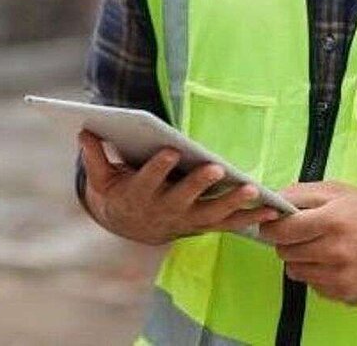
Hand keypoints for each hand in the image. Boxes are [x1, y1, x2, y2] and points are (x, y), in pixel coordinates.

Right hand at [78, 130, 280, 244]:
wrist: (131, 226)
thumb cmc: (119, 191)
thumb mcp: (102, 177)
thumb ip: (95, 156)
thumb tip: (84, 130)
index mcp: (138, 196)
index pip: (148, 180)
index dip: (158, 167)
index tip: (170, 151)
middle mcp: (164, 212)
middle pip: (183, 199)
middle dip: (199, 184)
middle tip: (215, 167)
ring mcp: (186, 221)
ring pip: (211, 215)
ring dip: (232, 204)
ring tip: (252, 190)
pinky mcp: (204, 226)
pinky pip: (229, 225)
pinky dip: (251, 220)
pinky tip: (273, 211)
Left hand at [259, 181, 356, 305]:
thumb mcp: (338, 190)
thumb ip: (301, 192)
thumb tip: (272, 199)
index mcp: (332, 220)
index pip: (284, 230)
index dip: (271, 227)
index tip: (270, 225)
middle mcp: (336, 251)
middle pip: (286, 252)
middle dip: (287, 242)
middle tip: (300, 235)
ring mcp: (341, 276)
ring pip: (296, 271)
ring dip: (300, 259)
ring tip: (319, 248)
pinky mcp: (346, 294)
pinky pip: (314, 286)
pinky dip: (316, 274)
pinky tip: (333, 263)